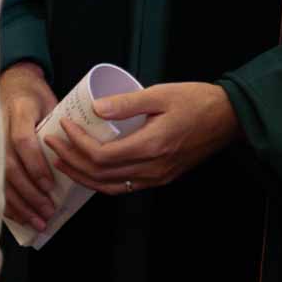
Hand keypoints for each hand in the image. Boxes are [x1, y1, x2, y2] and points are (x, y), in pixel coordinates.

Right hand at [0, 62, 59, 231]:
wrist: (12, 84)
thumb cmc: (36, 96)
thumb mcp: (51, 102)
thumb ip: (60, 128)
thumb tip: (79, 161)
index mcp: (19, 108)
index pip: (22, 140)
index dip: (35, 165)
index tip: (49, 185)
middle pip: (9, 165)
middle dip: (29, 193)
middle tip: (47, 211)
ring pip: (0, 177)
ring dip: (19, 203)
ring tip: (36, 221)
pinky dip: (6, 202)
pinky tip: (19, 217)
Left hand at [47, 82, 239, 194]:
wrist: (228, 118)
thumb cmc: (197, 102)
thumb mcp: (160, 94)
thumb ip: (127, 103)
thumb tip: (95, 108)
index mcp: (151, 147)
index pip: (101, 156)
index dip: (76, 144)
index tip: (64, 126)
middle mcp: (152, 169)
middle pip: (100, 176)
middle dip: (71, 161)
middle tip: (53, 143)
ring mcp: (157, 177)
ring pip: (110, 187)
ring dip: (82, 176)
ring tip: (63, 160)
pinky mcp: (161, 177)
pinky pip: (125, 187)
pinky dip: (102, 181)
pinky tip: (91, 169)